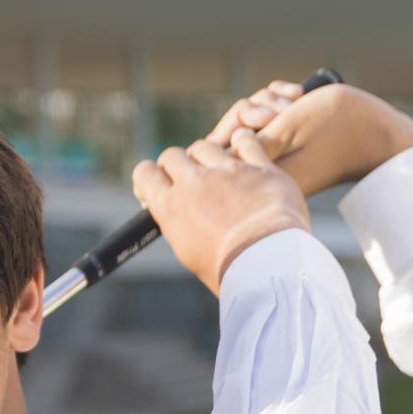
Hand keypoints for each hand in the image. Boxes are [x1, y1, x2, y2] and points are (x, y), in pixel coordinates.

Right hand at [131, 130, 310, 296]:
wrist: (267, 266)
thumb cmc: (227, 271)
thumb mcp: (188, 253)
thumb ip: (179, 225)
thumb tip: (179, 215)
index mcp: (171, 207)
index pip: (145, 174)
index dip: (150, 178)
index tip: (159, 186)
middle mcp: (195, 183)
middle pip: (172, 155)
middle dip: (177, 165)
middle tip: (190, 180)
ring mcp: (228, 172)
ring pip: (206, 146)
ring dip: (208, 156)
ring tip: (220, 170)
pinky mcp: (260, 168)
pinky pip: (246, 142)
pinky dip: (243, 143)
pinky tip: (244, 149)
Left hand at [207, 80, 412, 196]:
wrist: (382, 137)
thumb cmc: (340, 128)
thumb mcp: (289, 128)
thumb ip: (250, 141)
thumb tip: (216, 155)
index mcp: (258, 177)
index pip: (218, 157)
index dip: (232, 129)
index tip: (263, 120)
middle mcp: (263, 174)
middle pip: (231, 135)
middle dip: (253, 110)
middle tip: (283, 109)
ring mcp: (276, 163)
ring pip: (251, 122)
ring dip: (270, 102)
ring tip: (298, 102)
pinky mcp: (287, 151)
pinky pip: (269, 121)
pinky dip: (281, 102)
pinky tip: (300, 97)